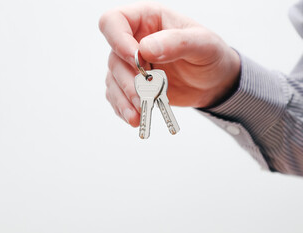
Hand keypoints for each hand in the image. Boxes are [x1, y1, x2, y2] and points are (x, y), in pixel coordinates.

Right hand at [99, 2, 240, 126]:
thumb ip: (177, 42)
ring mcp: (130, 65)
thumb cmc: (210, 55)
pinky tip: (135, 118)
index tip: (136, 60)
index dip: (118, 40)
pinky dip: (123, 108)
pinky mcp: (132, 85)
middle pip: (113, 58)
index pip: (114, 21)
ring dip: (124, 99)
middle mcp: (133, 40)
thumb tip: (145, 50)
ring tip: (138, 116)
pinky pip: (117, 96)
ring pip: (113, 80)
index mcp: (146, 20)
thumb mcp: (203, 44)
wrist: (214, 82)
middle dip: (127, 81)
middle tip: (144, 98)